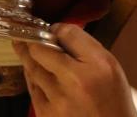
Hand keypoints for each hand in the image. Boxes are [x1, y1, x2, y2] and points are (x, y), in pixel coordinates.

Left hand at [15, 24, 136, 116]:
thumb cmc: (113, 99)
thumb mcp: (111, 66)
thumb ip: (86, 47)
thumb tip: (59, 33)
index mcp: (97, 64)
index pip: (68, 33)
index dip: (57, 29)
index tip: (52, 30)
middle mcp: (76, 81)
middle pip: (41, 49)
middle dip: (33, 41)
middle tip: (26, 35)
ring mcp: (58, 100)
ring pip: (32, 68)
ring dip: (28, 58)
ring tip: (23, 48)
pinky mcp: (47, 114)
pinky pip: (32, 89)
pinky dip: (32, 78)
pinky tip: (34, 74)